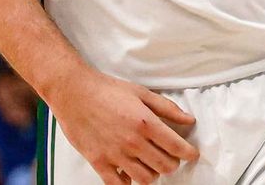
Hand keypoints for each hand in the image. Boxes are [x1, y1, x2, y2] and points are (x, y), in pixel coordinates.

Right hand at [48, 67, 198, 183]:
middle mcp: (133, 141)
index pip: (176, 148)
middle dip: (172, 163)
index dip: (189, 153)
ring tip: (149, 162)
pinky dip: (128, 182)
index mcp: (145, 122)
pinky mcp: (99, 162)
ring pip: (146, 179)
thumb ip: (167, 108)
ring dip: (152, 173)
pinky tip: (129, 172)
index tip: (191, 153)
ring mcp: (115, 154)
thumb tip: (189, 120)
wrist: (73, 92)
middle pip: (165, 166)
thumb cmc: (106, 89)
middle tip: (169, 156)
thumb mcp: (141, 92)